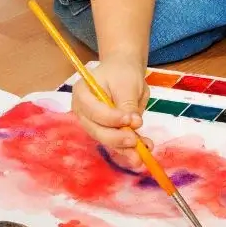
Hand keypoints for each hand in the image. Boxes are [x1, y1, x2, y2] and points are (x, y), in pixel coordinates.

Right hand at [71, 52, 151, 166]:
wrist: (124, 71)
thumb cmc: (122, 73)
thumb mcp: (126, 84)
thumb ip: (128, 104)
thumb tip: (133, 125)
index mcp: (82, 94)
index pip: (94, 111)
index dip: (111, 118)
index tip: (131, 120)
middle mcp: (83, 112)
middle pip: (97, 130)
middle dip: (117, 138)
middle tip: (135, 141)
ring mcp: (93, 124)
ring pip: (107, 140)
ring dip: (125, 148)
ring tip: (142, 154)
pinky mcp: (105, 132)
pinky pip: (116, 143)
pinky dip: (129, 148)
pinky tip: (143, 152)